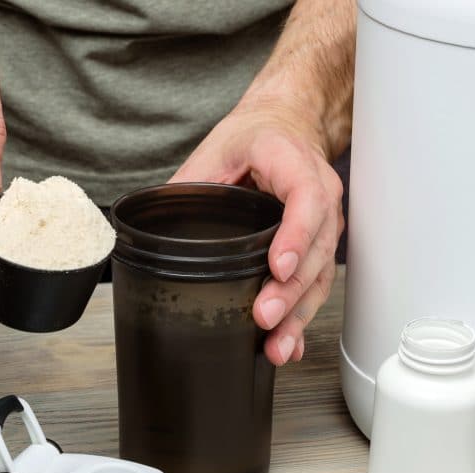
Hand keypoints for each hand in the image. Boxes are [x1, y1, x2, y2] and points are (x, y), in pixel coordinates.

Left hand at [170, 102, 344, 365]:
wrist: (284, 124)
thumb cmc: (254, 135)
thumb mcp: (215, 151)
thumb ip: (189, 189)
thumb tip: (148, 232)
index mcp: (293, 162)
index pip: (305, 199)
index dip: (295, 236)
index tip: (276, 267)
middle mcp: (320, 192)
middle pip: (318, 247)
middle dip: (291, 289)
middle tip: (264, 317)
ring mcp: (326, 220)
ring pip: (320, 273)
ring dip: (299, 313)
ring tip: (277, 346)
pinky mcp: (321, 243)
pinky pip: (317, 282)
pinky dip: (303, 315)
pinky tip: (290, 343)